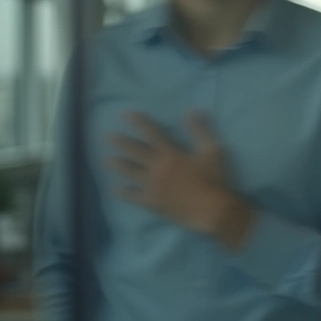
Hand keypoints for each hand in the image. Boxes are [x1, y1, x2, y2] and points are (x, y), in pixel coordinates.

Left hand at [108, 111, 253, 247]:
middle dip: (121, 143)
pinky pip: (134, 196)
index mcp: (171, 154)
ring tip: (107, 161)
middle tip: (106, 137)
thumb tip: (193, 110)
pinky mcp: (152, 202)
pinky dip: (124, 192)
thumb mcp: (212, 151)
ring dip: (118, 165)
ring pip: (130, 173)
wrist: (212, 211)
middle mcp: (157, 168)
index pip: (152, 134)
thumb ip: (200, 130)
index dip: (139, 123)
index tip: (126, 114)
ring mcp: (152, 186)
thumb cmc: (214, 179)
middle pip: (135, 152)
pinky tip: (117, 189)